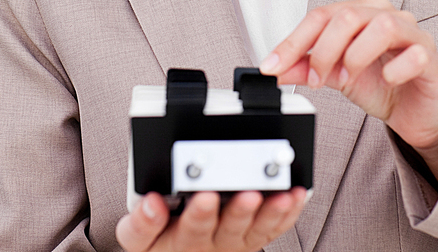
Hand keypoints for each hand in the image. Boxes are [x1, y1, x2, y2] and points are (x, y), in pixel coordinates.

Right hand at [116, 188, 306, 251]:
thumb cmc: (163, 243)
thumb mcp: (141, 239)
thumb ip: (141, 223)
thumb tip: (152, 203)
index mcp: (183, 238)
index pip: (192, 227)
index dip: (200, 213)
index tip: (206, 195)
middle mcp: (214, 242)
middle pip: (229, 228)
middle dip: (240, 211)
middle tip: (249, 194)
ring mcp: (238, 241)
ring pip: (257, 229)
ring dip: (271, 212)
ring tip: (282, 196)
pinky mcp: (255, 237)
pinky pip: (275, 228)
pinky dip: (289, 212)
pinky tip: (296, 195)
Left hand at [260, 0, 437, 185]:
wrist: (413, 114)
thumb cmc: (379, 85)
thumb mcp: (334, 75)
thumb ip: (306, 68)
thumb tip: (273, 68)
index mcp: (361, 13)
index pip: (321, 15)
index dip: (293, 41)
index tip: (274, 65)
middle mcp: (387, 15)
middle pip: (348, 16)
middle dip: (324, 51)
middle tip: (317, 78)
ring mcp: (413, 34)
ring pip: (383, 25)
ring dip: (356, 55)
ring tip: (347, 78)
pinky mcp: (433, 59)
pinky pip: (416, 54)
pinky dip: (396, 69)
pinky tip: (387, 80)